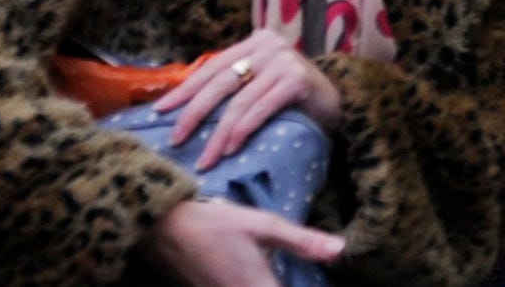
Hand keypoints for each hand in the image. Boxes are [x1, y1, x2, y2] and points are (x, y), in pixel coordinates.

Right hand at [141, 198, 342, 286]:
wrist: (163, 230)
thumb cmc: (215, 224)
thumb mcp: (263, 225)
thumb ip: (302, 241)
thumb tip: (340, 250)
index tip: (320, 282)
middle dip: (285, 283)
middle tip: (298, 274)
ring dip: (271, 284)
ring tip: (275, 271)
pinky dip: (254, 284)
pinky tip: (256, 275)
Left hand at [155, 29, 345, 170]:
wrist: (337, 102)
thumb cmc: (292, 97)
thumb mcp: (260, 82)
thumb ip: (233, 83)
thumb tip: (184, 106)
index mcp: (254, 42)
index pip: (211, 67)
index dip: (185, 89)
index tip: (160, 110)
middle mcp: (268, 46)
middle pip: (221, 83)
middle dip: (193, 114)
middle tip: (175, 140)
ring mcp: (285, 61)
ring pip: (239, 101)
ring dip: (218, 134)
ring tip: (205, 159)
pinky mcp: (298, 80)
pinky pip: (261, 109)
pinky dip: (242, 130)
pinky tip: (230, 149)